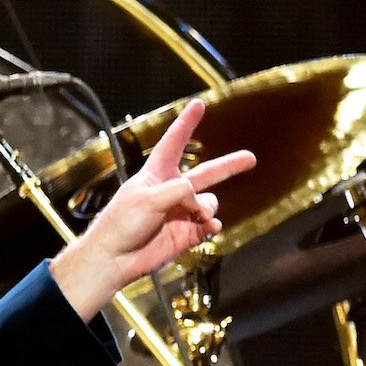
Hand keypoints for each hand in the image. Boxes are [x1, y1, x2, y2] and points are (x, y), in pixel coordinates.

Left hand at [50, 98, 258, 317]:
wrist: (114, 260)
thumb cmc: (120, 225)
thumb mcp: (147, 198)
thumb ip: (179, 191)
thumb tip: (200, 200)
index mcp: (155, 175)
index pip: (173, 143)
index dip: (186, 124)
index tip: (197, 104)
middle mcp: (171, 191)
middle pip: (206, 174)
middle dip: (228, 166)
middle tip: (250, 158)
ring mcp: (180, 213)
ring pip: (210, 203)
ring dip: (207, 208)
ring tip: (195, 216)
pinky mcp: (186, 233)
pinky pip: (210, 224)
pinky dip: (212, 225)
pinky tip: (210, 227)